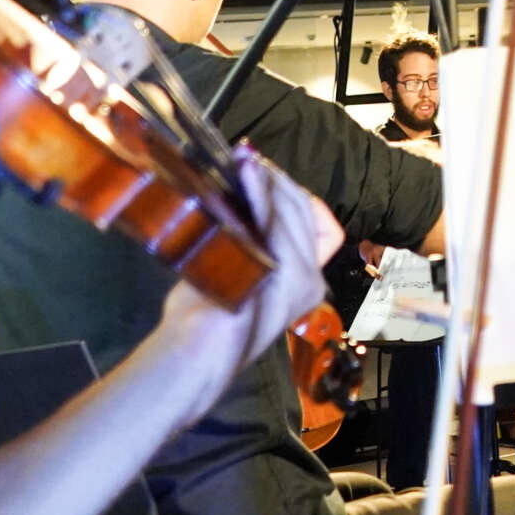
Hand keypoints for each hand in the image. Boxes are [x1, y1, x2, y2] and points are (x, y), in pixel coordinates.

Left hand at [149, 150, 342, 431]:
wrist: (197, 354)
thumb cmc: (210, 315)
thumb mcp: (238, 272)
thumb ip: (251, 239)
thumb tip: (238, 192)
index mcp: (308, 280)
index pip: (318, 221)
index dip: (293, 193)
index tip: (264, 175)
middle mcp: (312, 280)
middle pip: (305, 209)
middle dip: (277, 179)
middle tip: (246, 159)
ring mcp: (301, 280)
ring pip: (292, 210)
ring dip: (267, 181)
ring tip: (244, 160)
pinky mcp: (283, 277)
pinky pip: (276, 222)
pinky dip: (262, 192)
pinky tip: (246, 172)